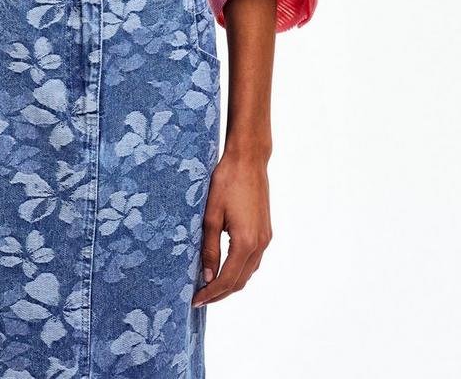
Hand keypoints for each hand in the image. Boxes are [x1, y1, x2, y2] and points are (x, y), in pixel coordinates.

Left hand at [191, 150, 272, 305]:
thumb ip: (210, 248)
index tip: (195, 300)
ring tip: (209, 286)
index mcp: (245, 242)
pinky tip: (225, 267)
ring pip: (248, 272)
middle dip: (220, 293)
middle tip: (200, 297)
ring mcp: (265, 239)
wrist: (248, 160)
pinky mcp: (266, 232)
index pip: (227, 279)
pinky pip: (253, 260)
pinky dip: (239, 270)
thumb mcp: (211, 216)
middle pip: (240, 281)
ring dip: (230, 283)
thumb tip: (207, 276)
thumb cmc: (227, 182)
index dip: (211, 293)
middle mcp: (260, 244)